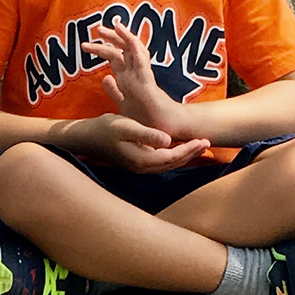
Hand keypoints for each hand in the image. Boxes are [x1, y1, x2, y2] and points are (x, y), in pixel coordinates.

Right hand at [70, 113, 210, 172]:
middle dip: (191, 153)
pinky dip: (173, 155)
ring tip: (198, 146)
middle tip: (207, 143)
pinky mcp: (136, 162)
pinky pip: (160, 161)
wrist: (87, 138)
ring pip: (167, 163)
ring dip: (183, 154)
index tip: (204, 140)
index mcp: (142, 159)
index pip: (173, 156)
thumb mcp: (127, 127)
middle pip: (173, 162)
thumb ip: (148, 134)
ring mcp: (139, 167)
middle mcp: (142, 167)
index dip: (190, 149)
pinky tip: (178, 147)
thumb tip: (169, 140)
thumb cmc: (106, 129)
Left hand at [82, 19, 185, 139]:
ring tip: (116, 26)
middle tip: (98, 29)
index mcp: (128, 78)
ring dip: (125, 37)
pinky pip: (142, 64)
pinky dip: (137, 50)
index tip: (86, 44)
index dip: (102, 48)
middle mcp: (134, 74)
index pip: (115, 57)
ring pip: (134, 51)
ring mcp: (141, 77)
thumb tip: (105, 77)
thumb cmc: (146, 119)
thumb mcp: (124, 105)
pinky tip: (131, 40)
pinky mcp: (148, 84)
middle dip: (111, 38)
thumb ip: (115, 91)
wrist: (163, 129)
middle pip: (122, 50)